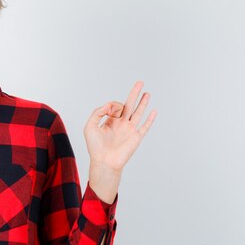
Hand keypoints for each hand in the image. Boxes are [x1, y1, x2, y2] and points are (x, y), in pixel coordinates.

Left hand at [83, 81, 156, 201]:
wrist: (104, 162)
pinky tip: (154, 111)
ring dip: (143, 102)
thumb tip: (108, 105)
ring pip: (138, 112)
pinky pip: (145, 126)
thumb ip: (97, 113)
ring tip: (147, 93)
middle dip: (134, 93)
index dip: (112, 104)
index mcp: (110, 121)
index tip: (108, 110)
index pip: (115, 106)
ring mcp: (130, 129)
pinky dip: (150, 119)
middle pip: (129, 104)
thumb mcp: (90, 126)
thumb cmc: (95, 147)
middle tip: (140, 83)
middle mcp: (121, 124)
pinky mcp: (136, 137)